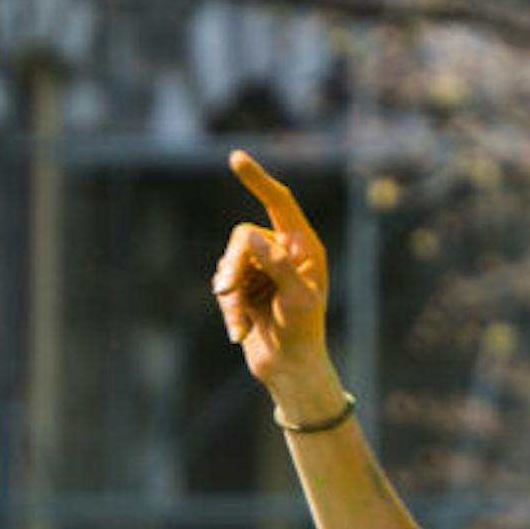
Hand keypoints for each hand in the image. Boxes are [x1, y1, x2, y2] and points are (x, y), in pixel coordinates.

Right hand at [212, 151, 330, 384]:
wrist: (290, 370)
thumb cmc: (303, 333)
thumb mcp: (296, 299)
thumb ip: (276, 264)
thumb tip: (251, 234)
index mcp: (305, 248)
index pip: (280, 203)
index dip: (258, 180)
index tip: (235, 158)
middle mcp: (283, 253)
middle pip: (242, 237)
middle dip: (233, 267)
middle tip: (228, 295)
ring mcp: (262, 270)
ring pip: (228, 262)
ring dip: (230, 295)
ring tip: (241, 324)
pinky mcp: (245, 288)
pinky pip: (223, 285)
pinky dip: (228, 309)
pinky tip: (239, 333)